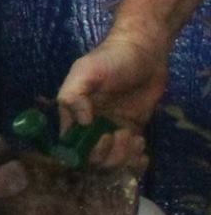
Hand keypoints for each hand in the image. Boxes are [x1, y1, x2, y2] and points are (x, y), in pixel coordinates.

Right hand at [58, 24, 168, 168]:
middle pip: (92, 161)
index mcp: (73, 117)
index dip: (85, 153)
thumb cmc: (111, 59)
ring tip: (134, 139)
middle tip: (122, 134)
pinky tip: (141, 148)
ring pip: (112, 163)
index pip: (71, 148)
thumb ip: (73, 96)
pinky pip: (129, 157)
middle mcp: (90, 129)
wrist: (144, 52)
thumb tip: (82, 124)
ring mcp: (112, 132)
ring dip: (124, 158)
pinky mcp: (131, 132)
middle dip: (108, 155)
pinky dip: (136, 161)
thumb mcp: (85, 72)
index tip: (104, 137)